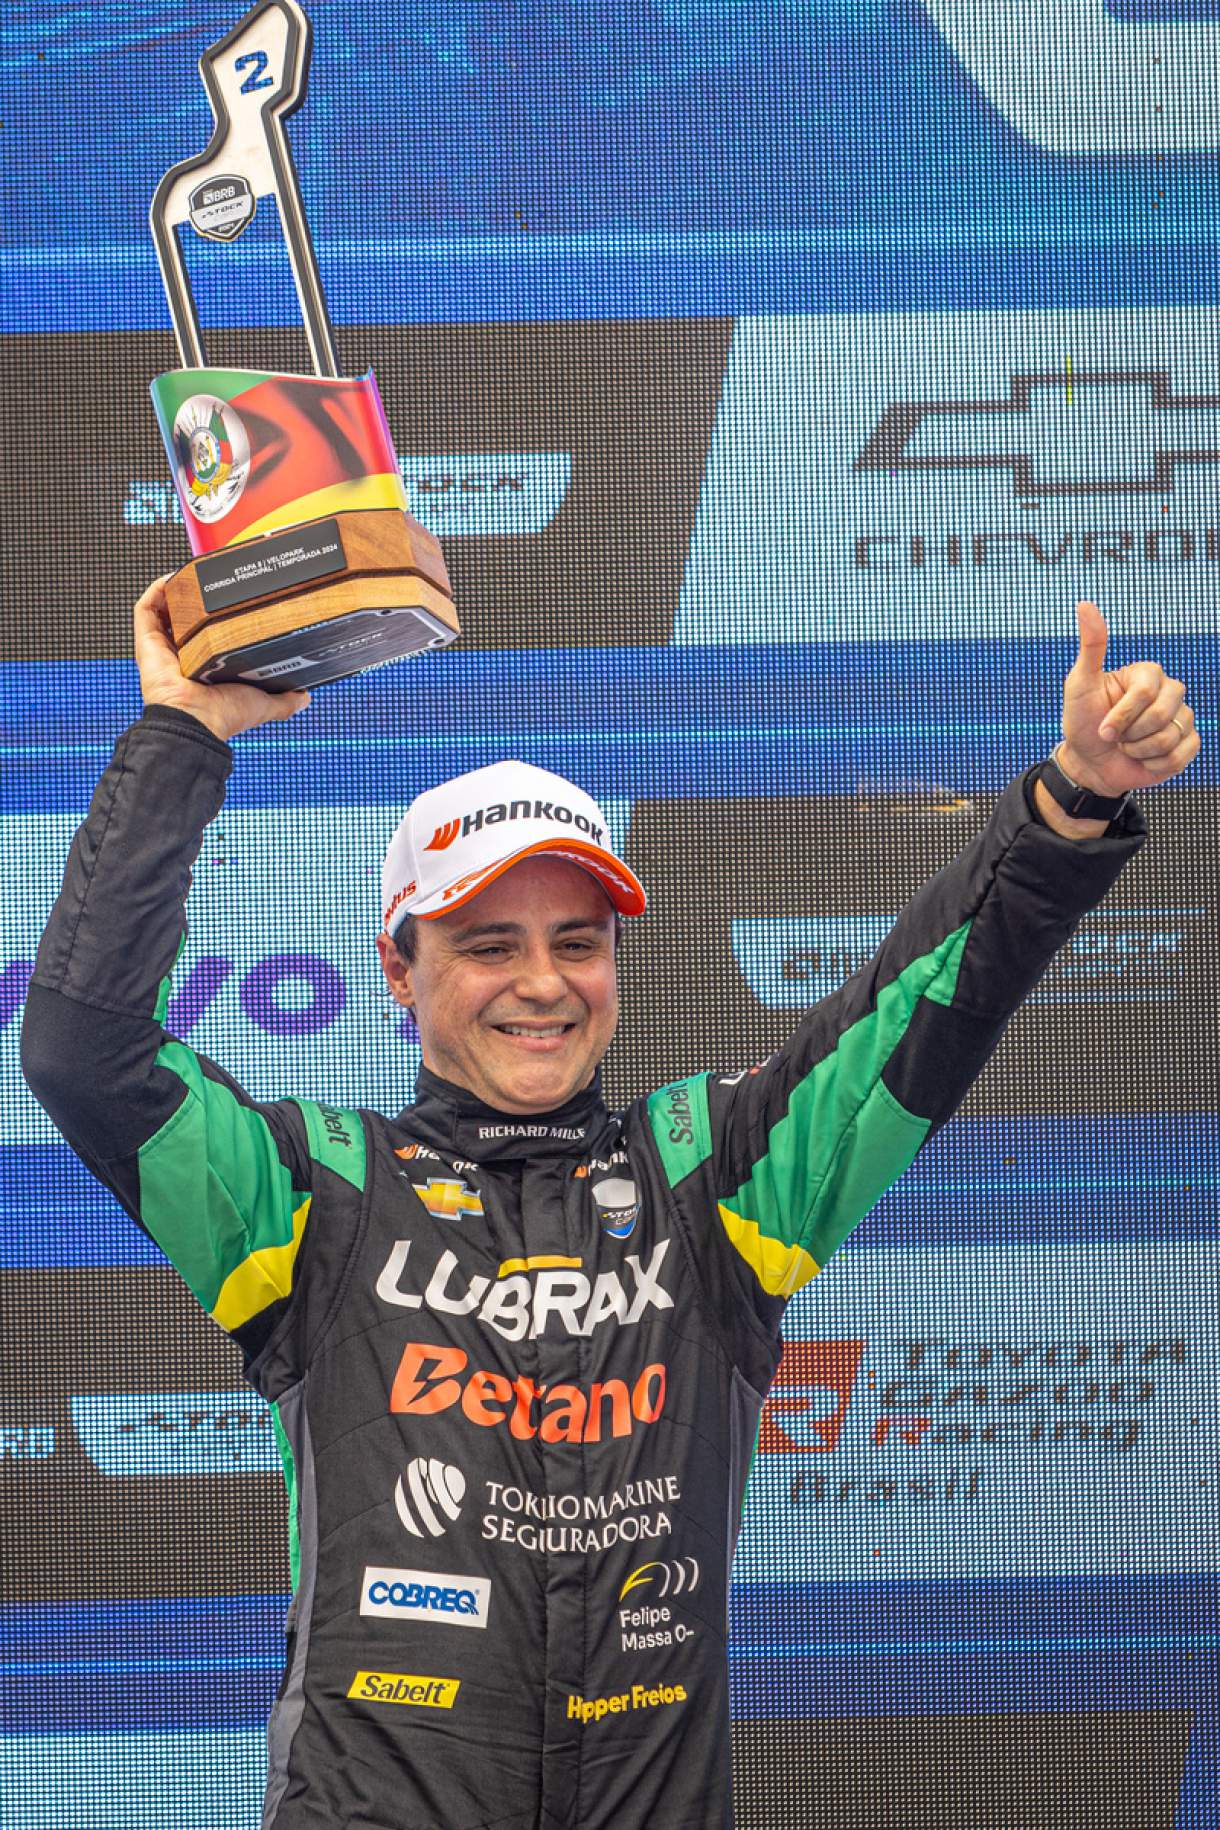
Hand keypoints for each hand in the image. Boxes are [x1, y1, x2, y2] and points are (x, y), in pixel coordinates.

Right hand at [133, 575, 309, 741]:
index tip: (230, 599)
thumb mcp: (264, 704)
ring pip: (164, 610)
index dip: (216, 617)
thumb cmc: (224, 716)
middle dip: (197, 599)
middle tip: (213, 581)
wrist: (198, 720)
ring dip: (177, 590)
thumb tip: (305, 696)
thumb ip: (285, 700)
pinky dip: (157, 590)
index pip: (207, 637)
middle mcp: (182, 657)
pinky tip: (174, 577)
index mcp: (205, 668)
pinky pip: (145, 609)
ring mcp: (162, 648)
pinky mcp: (147, 642)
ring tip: (194, 574)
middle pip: (185, 620)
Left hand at [1058, 600, 1200, 796]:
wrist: (1089, 762)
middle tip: (1115, 737)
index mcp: (1148, 674)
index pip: (1146, 693)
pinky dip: (1154, 765)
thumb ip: (1091, 646)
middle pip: (1161, 715)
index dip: (1122, 716)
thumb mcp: (1080, 683)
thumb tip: (1084, 604)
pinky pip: (1179, 756)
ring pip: (1169, 738)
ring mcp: (1181, 718)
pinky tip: (1142, 759)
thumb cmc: (1083, 721)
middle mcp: (1170, 692)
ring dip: (1139, 751)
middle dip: (1130, 734)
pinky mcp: (1188, 744)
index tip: (1103, 726)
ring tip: (1128, 746)